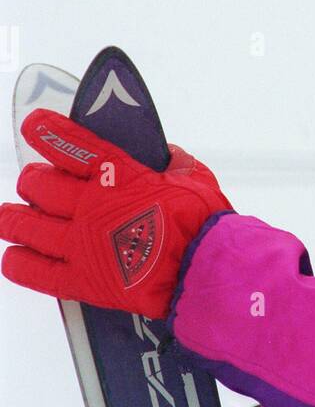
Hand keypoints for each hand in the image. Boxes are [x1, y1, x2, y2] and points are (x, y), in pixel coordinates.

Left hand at [0, 108, 232, 317]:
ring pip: (23, 224)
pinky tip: (15, 256)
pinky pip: (32, 271)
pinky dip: (18, 263)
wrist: (203, 271)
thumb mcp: (192, 177)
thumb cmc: (202, 223)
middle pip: (36, 185)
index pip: (69, 145)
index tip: (34, 126)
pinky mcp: (80, 280)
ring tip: (12, 218)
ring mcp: (80, 243)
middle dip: (33, 183)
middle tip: (38, 187)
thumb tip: (163, 156)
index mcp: (117, 175)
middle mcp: (90, 206)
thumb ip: (172, 162)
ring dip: (14, 219)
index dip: (46, 132)